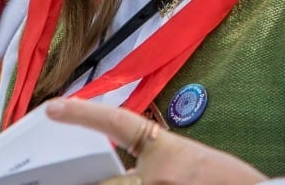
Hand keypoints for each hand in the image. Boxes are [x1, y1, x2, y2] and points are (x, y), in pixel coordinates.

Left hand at [44, 98, 267, 184]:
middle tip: (91, 174)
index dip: (82, 114)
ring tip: (152, 177)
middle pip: (104, 184)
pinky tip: (153, 184)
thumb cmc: (233, 183)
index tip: (51, 108)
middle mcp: (157, 177)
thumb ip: (158, 163)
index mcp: (167, 152)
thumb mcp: (194, 163)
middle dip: (94, 181)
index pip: (117, 125)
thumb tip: (131, 170)